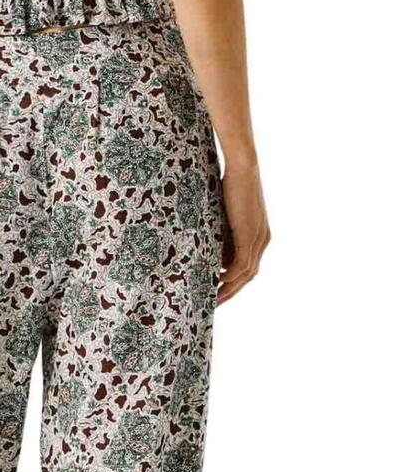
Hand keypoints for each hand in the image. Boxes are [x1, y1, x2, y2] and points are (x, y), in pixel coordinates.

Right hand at [218, 163, 270, 304]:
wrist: (243, 167)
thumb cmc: (232, 184)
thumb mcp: (226, 215)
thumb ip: (223, 233)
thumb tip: (209, 248)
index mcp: (260, 236)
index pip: (249, 267)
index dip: (235, 283)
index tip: (219, 292)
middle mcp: (263, 240)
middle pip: (249, 275)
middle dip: (232, 291)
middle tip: (215, 303)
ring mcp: (258, 239)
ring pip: (246, 273)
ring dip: (230, 288)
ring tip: (214, 298)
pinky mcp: (250, 236)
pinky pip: (242, 264)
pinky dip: (230, 275)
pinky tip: (218, 281)